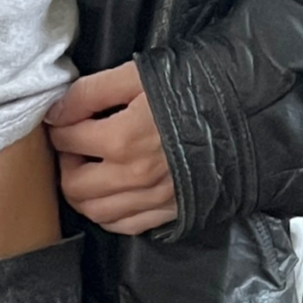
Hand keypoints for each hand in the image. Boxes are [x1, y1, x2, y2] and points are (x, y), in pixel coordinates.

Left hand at [42, 61, 179, 236]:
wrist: (246, 114)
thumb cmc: (193, 88)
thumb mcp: (138, 76)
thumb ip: (91, 92)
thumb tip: (56, 113)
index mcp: (122, 139)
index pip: (67, 139)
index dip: (60, 127)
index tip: (66, 120)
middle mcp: (133, 177)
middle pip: (73, 185)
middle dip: (66, 163)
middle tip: (76, 145)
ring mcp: (152, 199)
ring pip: (94, 212)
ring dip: (83, 192)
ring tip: (91, 169)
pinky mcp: (169, 212)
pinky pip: (124, 226)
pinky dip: (108, 214)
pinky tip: (112, 194)